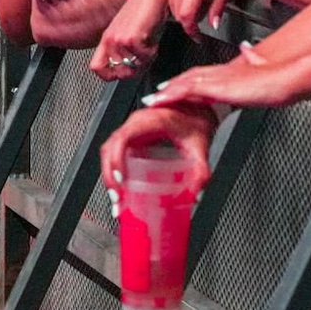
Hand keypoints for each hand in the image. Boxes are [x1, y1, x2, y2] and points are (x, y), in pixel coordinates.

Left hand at [90, 0, 169, 78]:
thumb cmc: (146, 11)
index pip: (97, 68)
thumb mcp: (129, 31)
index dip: (111, 75)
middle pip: (121, 73)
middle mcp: (110, 40)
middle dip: (137, 69)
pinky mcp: (131, 39)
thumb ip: (124, 50)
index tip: (123, 72)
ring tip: (150, 44)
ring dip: (146, 59)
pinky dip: (153, 52)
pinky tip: (153, 39)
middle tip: (144, 56)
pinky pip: (145, 58)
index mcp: (107, 38)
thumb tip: (130, 69)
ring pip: (135, 68)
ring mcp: (118, 40)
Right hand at [99, 104, 216, 203]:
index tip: (120, 180)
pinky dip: (115, 172)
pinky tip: (122, 190)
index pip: (122, 138)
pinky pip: (117, 153)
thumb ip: (201, 170)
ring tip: (119, 200)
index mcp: (150, 121)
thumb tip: (196, 193)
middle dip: (110, 175)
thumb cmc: (196, 120)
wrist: (198, 110)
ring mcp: (133, 129)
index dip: (116, 159)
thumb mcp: (200, 145)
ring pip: (110, 151)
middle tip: (118, 198)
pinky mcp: (133, 137)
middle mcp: (137, 123)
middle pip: (110, 148)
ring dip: (110, 176)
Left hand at [142, 55, 307, 109]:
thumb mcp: (262, 65)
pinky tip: (164, 98)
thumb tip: (248, 48)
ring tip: (152, 100)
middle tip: (154, 94)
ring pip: (186, 82)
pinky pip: (191, 89)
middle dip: (171, 86)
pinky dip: (175, 93)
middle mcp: (220, 72)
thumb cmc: (279, 77)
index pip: (201, 75)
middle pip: (189, 77)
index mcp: (229, 70)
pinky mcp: (219, 87)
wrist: (287, 77)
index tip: (171, 87)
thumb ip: (253, 57)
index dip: (184, 80)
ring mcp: (219, 78)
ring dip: (168, 91)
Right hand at [161, 0, 233, 37]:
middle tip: (199, 23)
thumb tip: (214, 24)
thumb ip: (219, 6)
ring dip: (181, 10)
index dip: (192, 31)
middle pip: (177, 12)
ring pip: (170, 3)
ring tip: (195, 7)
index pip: (186, 16)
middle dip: (188, 21)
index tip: (198, 35)